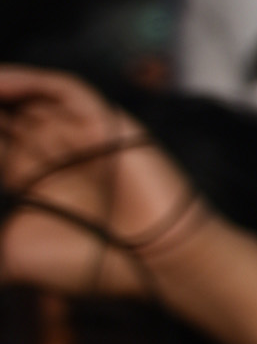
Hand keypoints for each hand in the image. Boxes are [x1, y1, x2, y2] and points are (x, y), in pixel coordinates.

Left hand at [0, 69, 203, 299]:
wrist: (154, 261)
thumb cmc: (91, 262)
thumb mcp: (12, 256)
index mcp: (23, 177)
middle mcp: (45, 148)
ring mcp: (73, 131)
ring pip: (23, 94)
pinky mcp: (102, 119)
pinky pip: (62, 88)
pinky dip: (28, 81)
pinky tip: (2, 85)